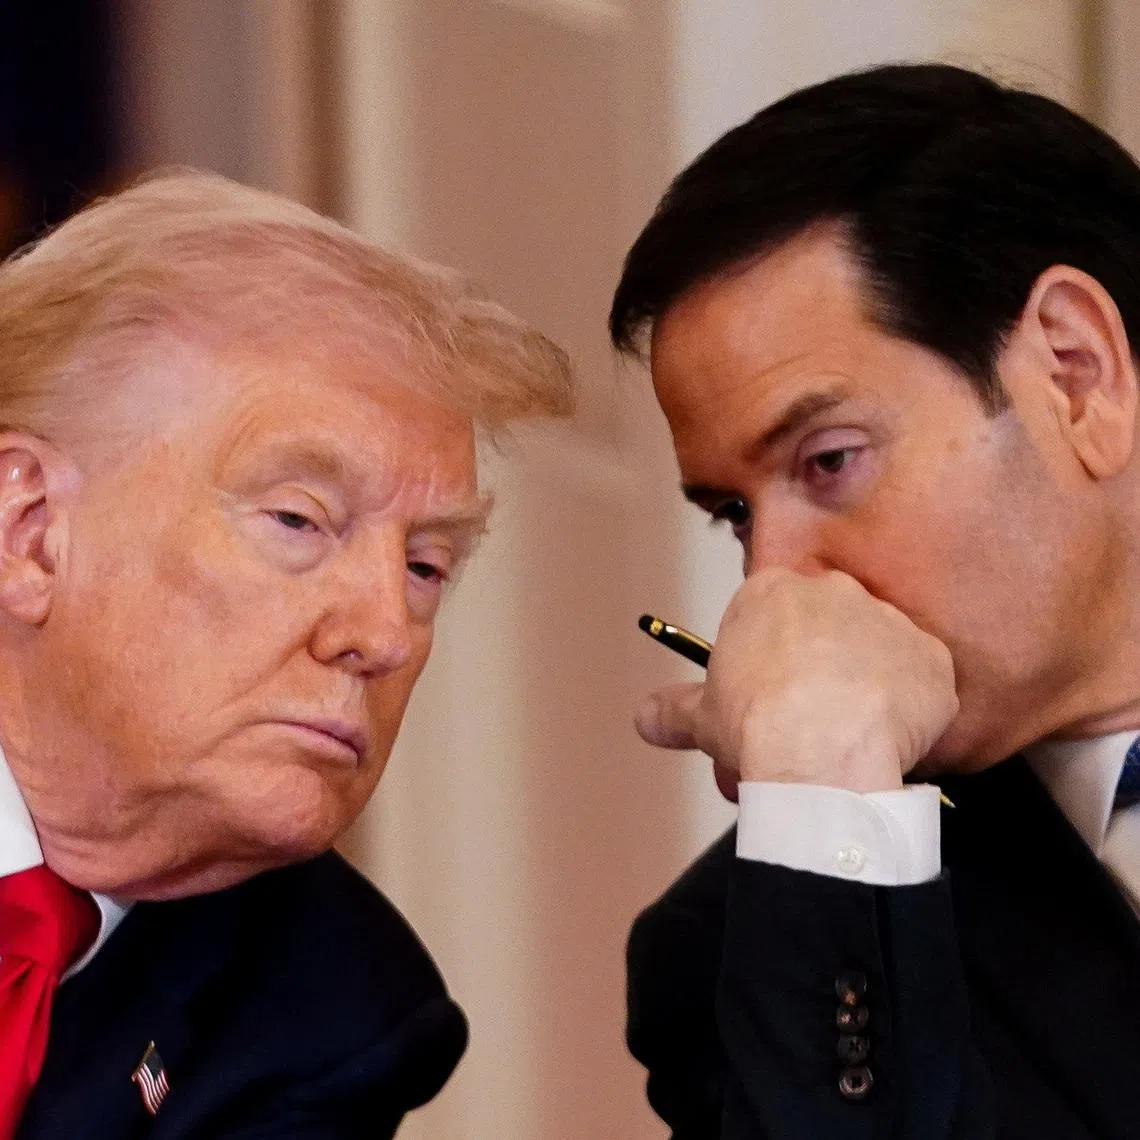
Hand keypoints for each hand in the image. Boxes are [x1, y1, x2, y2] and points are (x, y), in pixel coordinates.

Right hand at [635, 568, 957, 791]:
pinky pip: (922, 685)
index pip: (772, 619)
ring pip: (876, 656)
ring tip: (844, 741)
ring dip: (864, 691)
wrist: (820, 756)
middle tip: (803, 728)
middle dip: (816, 674)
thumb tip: (646, 717)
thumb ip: (674, 711)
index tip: (765, 702)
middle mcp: (833, 592)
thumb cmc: (757, 727)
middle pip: (827, 630)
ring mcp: (888, 620)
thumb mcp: (702, 719)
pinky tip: (884, 742)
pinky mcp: (932, 658)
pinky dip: (908, 712)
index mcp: (772, 593)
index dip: (767, 666)